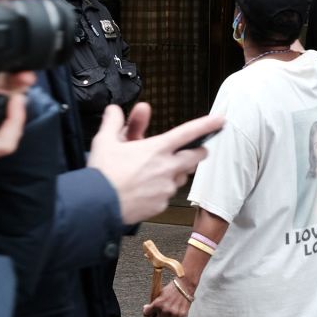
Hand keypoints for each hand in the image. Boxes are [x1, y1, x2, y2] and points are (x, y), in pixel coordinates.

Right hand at [88, 104, 223, 223]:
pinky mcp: (161, 205)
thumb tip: (114, 109)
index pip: (188, 132)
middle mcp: (167, 168)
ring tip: (157, 172)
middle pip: (196, 157)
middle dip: (198, 152)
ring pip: (181, 177)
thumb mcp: (105, 141)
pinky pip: (167, 196)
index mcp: (157, 149)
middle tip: (193, 151)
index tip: (220, 120)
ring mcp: (166, 188)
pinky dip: (161, 192)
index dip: (207, 125)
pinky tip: (145, 191)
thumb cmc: (102, 174)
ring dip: (176, 173)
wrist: (96, 206)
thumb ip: (114, 122)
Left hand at [143, 279, 192, 316]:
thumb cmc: (173, 288)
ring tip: (170, 315)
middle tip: (163, 314)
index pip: (146, 313)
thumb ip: (154, 303)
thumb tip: (147, 308)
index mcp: (157, 304)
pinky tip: (176, 315)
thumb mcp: (160, 294)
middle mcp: (164, 310)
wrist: (185, 285)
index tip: (150, 313)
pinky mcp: (180, 315)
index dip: (148, 313)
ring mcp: (172, 314)